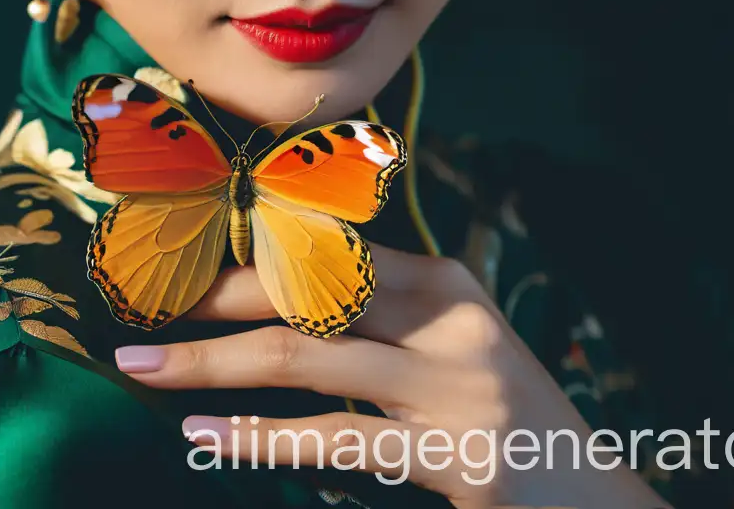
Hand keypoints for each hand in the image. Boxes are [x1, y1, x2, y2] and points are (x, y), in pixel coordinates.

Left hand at [114, 243, 668, 508]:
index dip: (251, 251)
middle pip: (307, 291)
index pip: (329, 248)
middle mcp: (445, 316)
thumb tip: (283, 294)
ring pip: (305, 358)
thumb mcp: (451, 343)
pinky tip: (206, 437)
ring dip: (212, 361)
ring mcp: (448, 383)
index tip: (188, 259)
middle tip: (148, 303)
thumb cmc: (501, 410)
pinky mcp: (447, 452)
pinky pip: (333, 438)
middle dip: (218, 295)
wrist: (586, 489)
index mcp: (442, 280)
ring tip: (146, 366)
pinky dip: (258, 435)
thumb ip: (383, 314)